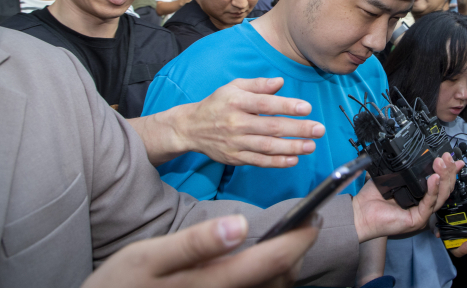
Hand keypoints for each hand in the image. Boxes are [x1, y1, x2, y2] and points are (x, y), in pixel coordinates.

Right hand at [82, 214, 319, 287]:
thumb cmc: (122, 285)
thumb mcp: (149, 257)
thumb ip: (196, 243)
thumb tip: (239, 224)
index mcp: (215, 282)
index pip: (274, 260)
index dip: (300, 238)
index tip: (314, 216)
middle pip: (280, 279)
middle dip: (299, 251)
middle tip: (305, 222)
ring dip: (286, 266)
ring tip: (288, 238)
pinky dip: (270, 277)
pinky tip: (261, 261)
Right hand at [176, 77, 324, 167]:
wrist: (191, 128)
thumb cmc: (218, 104)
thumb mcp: (234, 87)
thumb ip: (258, 85)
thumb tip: (280, 82)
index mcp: (237, 102)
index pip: (265, 104)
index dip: (287, 106)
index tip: (307, 108)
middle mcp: (236, 123)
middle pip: (271, 127)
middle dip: (298, 129)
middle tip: (319, 130)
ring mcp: (236, 142)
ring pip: (268, 146)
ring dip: (292, 147)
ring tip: (311, 145)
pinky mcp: (235, 158)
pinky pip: (259, 161)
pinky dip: (277, 162)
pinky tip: (294, 159)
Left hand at [352, 153, 464, 242]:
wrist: (360, 213)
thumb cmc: (373, 197)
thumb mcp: (392, 176)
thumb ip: (406, 168)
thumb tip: (416, 155)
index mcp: (420, 196)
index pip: (439, 183)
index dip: (448, 171)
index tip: (451, 157)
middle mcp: (424, 205)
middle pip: (444, 188)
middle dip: (448, 171)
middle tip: (446, 157)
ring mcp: (422, 213)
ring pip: (441, 196)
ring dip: (444, 178)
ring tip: (441, 164)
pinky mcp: (417, 220)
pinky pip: (429, 203)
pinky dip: (433, 190)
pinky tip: (433, 178)